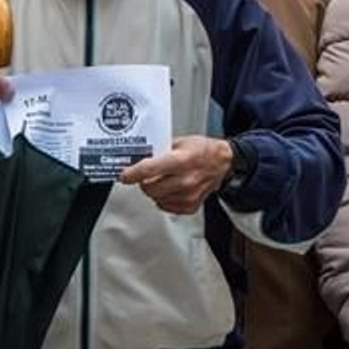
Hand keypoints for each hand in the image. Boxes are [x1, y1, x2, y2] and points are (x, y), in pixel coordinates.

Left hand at [119, 135, 233, 214]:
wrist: (224, 162)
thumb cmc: (204, 150)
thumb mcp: (181, 142)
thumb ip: (160, 151)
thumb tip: (139, 158)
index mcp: (181, 160)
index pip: (149, 170)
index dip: (132, 174)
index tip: (124, 175)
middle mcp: (185, 179)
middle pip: (149, 188)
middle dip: (143, 182)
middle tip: (147, 176)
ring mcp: (189, 195)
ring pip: (156, 199)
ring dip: (155, 191)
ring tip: (164, 181)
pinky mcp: (191, 205)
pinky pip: (166, 207)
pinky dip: (164, 199)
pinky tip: (171, 189)